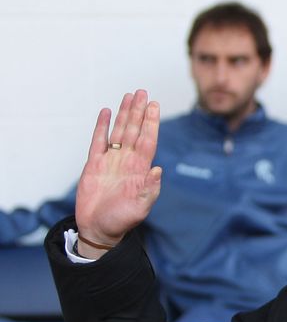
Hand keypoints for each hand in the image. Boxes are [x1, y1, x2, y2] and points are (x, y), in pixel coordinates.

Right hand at [75, 90, 161, 257]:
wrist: (99, 229)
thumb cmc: (122, 221)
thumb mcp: (141, 208)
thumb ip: (150, 189)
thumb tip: (159, 170)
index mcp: (140, 169)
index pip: (148, 140)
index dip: (151, 123)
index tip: (154, 105)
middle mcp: (127, 161)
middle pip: (135, 130)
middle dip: (139, 111)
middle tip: (143, 92)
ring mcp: (111, 161)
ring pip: (119, 131)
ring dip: (124, 114)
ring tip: (129, 96)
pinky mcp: (94, 165)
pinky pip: (98, 141)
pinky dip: (102, 126)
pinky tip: (107, 112)